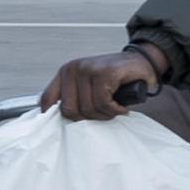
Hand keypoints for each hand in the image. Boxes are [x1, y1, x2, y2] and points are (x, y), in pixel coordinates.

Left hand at [40, 46, 165, 121]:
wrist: (142, 63)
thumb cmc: (116, 78)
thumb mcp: (88, 86)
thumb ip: (73, 98)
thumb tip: (60, 120)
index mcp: (66, 72)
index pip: (47, 98)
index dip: (51, 115)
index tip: (62, 126)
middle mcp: (73, 68)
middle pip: (69, 110)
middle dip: (88, 117)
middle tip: (103, 112)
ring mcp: (88, 69)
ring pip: (88, 109)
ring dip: (105, 114)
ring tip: (114, 107)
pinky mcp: (104, 73)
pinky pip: (103, 104)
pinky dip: (115, 110)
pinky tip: (121, 105)